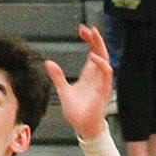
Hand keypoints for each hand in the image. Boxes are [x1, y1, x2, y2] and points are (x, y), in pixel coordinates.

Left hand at [44, 23, 114, 140]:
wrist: (83, 127)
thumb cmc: (76, 112)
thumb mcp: (63, 90)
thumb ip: (57, 77)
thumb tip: (48, 62)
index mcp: (89, 74)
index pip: (93, 51)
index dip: (89, 40)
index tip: (82, 30)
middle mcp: (97, 76)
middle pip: (100, 52)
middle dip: (95, 39)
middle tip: (88, 28)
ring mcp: (102, 82)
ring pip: (105, 59)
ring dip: (100, 47)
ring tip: (93, 36)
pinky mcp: (104, 90)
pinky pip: (107, 74)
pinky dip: (101, 64)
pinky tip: (94, 57)